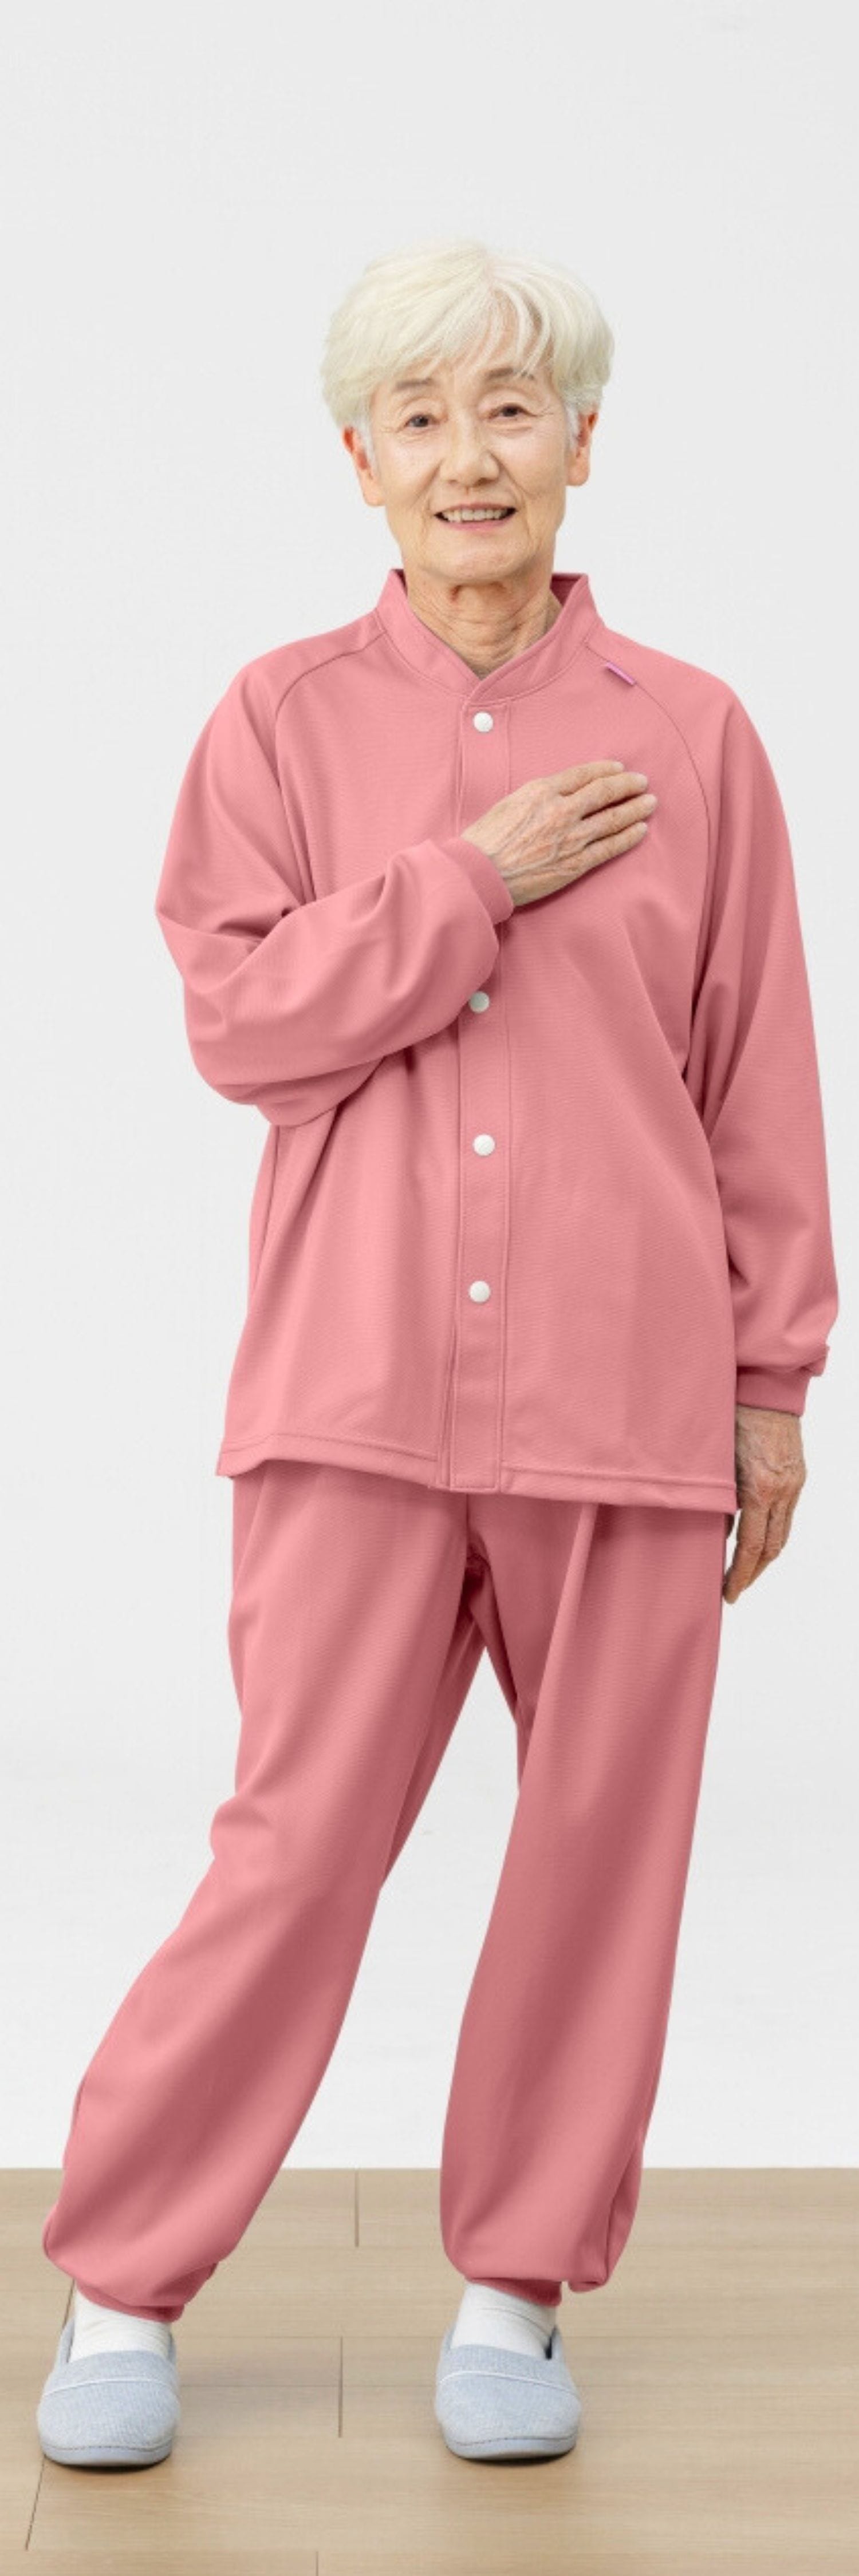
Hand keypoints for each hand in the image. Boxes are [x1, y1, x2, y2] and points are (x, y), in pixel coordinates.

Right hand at [462, 761, 657, 908]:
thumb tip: (559, 794)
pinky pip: (609, 847)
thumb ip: (538, 796)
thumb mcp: (510, 803)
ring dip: (635, 808)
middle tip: (642, 782)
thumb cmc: (487, 839)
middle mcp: (560, 809)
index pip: (583, 774)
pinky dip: (628, 836)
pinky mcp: (575, 863)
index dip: (605, 769)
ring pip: (613, 818)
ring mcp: (571, 837)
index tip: (618, 769)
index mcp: (542, 790)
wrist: (480, 873)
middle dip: (627, 785)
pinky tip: (640, 829)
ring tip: (650, 802)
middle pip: (604, 792)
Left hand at [722, 1405, 806, 1601]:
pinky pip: (787, 1515)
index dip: (740, 1574)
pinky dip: (773, 1532)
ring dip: (765, 1556)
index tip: (729, 1594)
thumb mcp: (716, 1461)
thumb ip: (718, 1499)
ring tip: (745, 1571)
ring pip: (782, 1534)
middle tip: (735, 1589)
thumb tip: (718, 1531)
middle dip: (752, 1573)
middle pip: (771, 1547)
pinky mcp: (798, 1475)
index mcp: (760, 1488)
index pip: (751, 1546)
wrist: (765, 1388)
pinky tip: (757, 1537)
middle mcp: (782, 1490)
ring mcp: (794, 1483)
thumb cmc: (732, 1418)